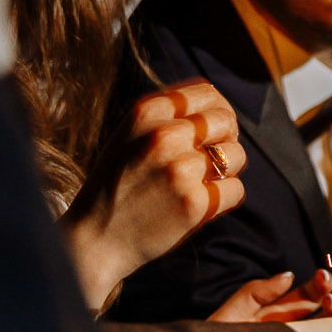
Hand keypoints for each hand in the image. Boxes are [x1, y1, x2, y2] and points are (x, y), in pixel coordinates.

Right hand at [63, 80, 243, 309]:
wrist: (95, 238)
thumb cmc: (117, 185)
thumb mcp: (129, 136)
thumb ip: (168, 116)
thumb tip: (219, 105)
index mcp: (146, 113)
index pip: (207, 92)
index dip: (218, 109)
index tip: (213, 128)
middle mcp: (164, 136)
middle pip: (226, 120)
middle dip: (226, 138)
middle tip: (211, 158)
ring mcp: (180, 170)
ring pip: (236, 155)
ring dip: (228, 169)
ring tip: (203, 182)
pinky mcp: (195, 204)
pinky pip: (235, 189)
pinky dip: (225, 198)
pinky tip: (202, 203)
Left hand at [209, 269, 331, 323]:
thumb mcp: (230, 315)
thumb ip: (255, 293)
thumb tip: (289, 275)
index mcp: (272, 318)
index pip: (301, 297)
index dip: (315, 285)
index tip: (323, 276)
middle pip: (317, 312)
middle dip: (327, 296)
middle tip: (329, 288)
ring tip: (330, 306)